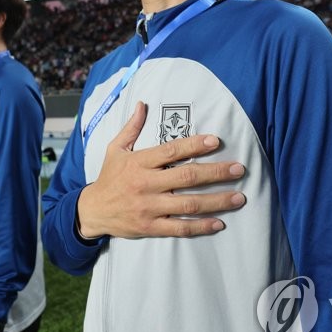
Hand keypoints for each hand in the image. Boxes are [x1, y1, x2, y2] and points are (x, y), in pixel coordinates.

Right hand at [76, 101, 246, 239]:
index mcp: (139, 162)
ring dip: (216, 201)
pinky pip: (180, 227)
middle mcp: (146, 184)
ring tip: (239, 197)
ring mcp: (149, 207)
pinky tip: (219, 223)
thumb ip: (131, 128)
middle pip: (186, 177)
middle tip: (239, 169)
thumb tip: (142, 104)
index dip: (194, 145)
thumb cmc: (109, 177)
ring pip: (188, 204)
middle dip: (215, 172)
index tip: (215, 141)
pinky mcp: (151, 227)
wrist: (92, 211)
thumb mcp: (115, 149)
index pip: (171, 151)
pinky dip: (201, 226)